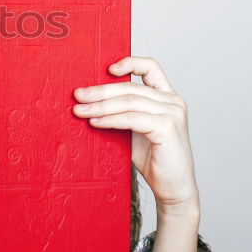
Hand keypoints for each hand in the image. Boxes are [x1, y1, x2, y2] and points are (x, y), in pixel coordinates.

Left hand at [71, 56, 198, 214]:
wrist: (172, 189)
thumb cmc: (153, 159)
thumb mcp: (136, 129)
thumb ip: (123, 112)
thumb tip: (89, 100)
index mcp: (167, 97)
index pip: (151, 67)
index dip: (129, 62)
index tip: (107, 69)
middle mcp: (173, 101)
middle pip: (130, 87)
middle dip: (100, 91)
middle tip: (77, 95)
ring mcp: (173, 113)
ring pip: (129, 101)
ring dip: (100, 105)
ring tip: (80, 111)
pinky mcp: (168, 127)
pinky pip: (132, 118)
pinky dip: (111, 119)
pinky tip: (95, 122)